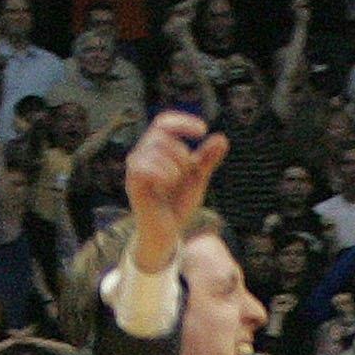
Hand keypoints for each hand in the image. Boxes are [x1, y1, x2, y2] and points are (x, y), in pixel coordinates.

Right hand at [123, 111, 228, 275]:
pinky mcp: (133, 183)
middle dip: (182, 153)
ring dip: (175, 165)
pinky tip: (167, 184)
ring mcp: (135, 168)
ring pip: (156, 149)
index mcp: (156, 150)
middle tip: (188, 173)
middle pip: (162, 135)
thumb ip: (207, 160)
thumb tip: (221, 138)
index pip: (164, 122)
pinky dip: (163, 174)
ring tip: (176, 182)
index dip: (183, 122)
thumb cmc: (177, 204)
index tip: (203, 130)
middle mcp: (142, 154)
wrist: (167, 233)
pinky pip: (145, 166)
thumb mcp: (197, 179)